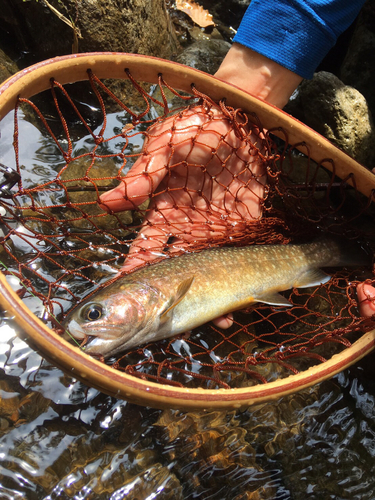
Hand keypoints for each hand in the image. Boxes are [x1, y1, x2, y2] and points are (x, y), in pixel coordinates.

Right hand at [100, 103, 267, 327]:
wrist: (244, 121)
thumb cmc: (200, 128)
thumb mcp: (167, 145)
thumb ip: (144, 173)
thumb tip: (108, 201)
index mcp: (165, 209)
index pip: (146, 246)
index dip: (136, 270)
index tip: (128, 297)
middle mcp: (187, 226)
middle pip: (176, 269)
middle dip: (172, 298)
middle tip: (169, 325)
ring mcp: (215, 229)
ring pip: (207, 272)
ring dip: (208, 298)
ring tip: (214, 324)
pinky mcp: (242, 228)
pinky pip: (237, 259)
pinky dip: (238, 282)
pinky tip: (239, 306)